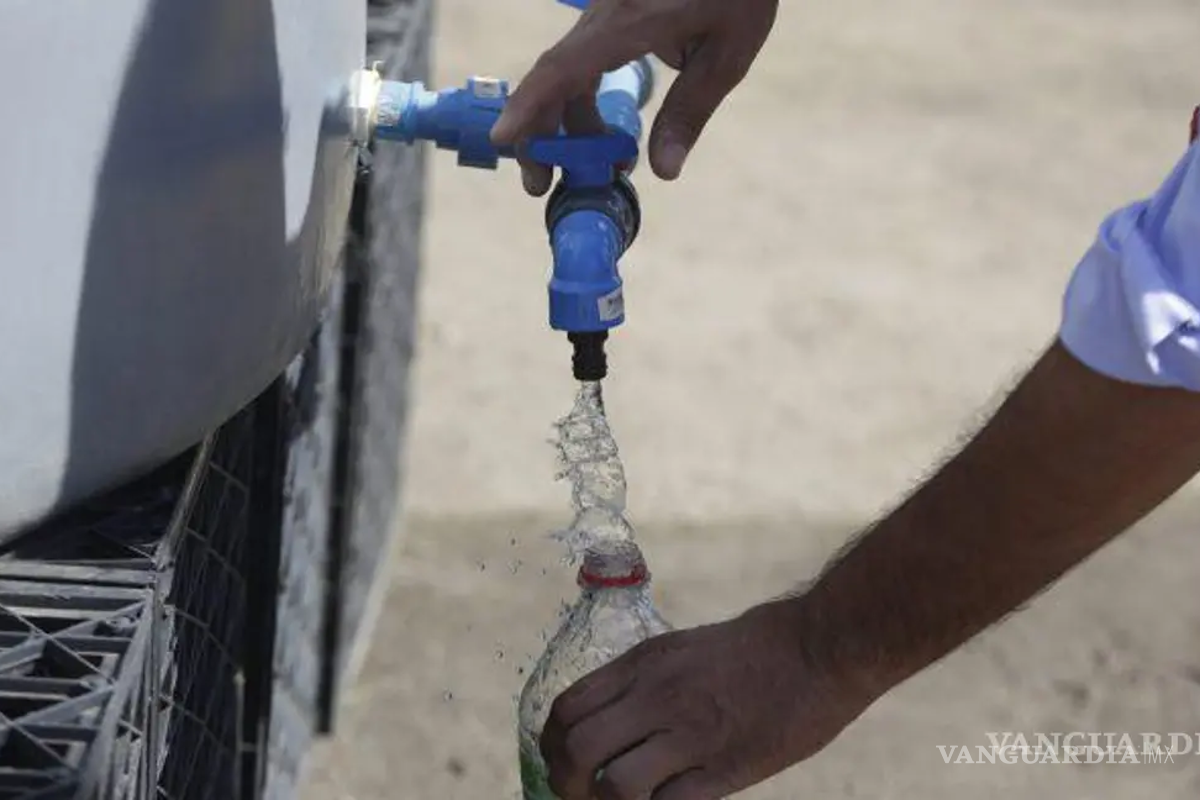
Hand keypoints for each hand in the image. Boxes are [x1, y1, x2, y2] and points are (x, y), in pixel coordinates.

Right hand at [490, 0, 778, 194]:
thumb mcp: (726, 53)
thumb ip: (689, 110)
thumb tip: (664, 170)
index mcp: (630, 22)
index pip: (564, 67)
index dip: (529, 104)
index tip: (504, 138)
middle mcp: (606, 16)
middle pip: (554, 76)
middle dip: (539, 132)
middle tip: (541, 184)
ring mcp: (606, 14)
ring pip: (566, 73)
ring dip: (567, 124)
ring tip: (596, 165)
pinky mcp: (613, 16)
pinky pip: (583, 62)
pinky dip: (583, 102)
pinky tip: (607, 133)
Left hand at [538, 600, 871, 798]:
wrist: (819, 647)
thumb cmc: (754, 648)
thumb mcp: (681, 649)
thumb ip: (642, 683)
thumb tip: (609, 721)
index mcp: (643, 665)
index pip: (566, 709)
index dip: (551, 745)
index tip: (560, 763)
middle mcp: (656, 697)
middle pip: (576, 750)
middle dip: (566, 784)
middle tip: (581, 796)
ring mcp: (690, 735)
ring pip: (614, 785)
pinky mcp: (726, 769)